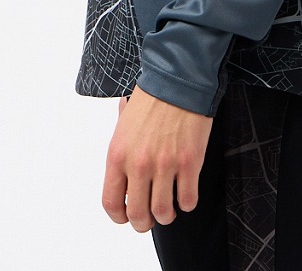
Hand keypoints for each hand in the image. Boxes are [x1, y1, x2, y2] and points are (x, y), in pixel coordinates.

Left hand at [102, 84, 213, 232]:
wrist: (179, 79)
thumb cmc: (151, 97)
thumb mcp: (124, 124)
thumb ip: (122, 152)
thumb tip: (123, 175)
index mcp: (118, 155)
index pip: (111, 203)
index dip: (120, 217)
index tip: (127, 216)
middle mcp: (139, 164)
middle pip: (138, 215)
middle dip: (144, 223)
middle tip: (151, 217)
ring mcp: (165, 164)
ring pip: (164, 212)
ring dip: (167, 215)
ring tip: (170, 206)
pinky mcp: (190, 162)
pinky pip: (188, 200)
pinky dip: (187, 202)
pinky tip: (186, 191)